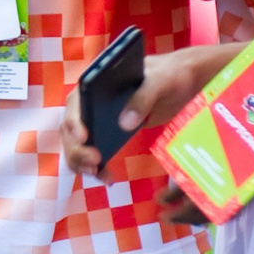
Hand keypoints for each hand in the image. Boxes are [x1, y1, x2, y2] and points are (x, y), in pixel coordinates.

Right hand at [61, 43, 222, 176]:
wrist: (181, 83)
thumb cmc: (168, 74)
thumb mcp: (160, 80)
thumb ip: (143, 97)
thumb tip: (124, 124)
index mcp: (97, 81)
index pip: (75, 102)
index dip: (74, 121)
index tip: (83, 137)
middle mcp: (91, 102)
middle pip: (71, 128)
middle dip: (77, 148)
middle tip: (96, 161)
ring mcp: (97, 120)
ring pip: (77, 145)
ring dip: (82, 162)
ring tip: (99, 173)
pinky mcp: (108, 135)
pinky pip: (93, 153)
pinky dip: (96, 168)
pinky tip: (108, 178)